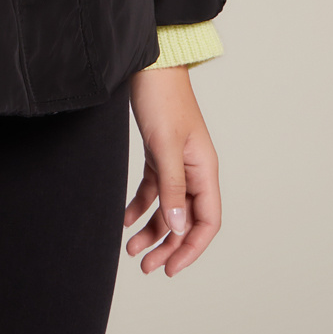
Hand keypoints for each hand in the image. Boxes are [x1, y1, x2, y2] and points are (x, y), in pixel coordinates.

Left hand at [123, 65, 220, 275]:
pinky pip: (153, 191)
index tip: (171, 268)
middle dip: (168, 246)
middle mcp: (194, 171)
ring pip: (168, 209)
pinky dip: (140, 207)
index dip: (191, 248)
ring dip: (152, 231)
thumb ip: (172, 188)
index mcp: (204, 170)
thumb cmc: (162, 100)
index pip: (207, 222)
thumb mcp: (165, 146)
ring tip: (131, 250)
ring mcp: (176, 164)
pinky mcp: (158, 156)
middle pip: (186, 220)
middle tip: (146, 267)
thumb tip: (179, 228)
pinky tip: (125, 220)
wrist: (150, 65)